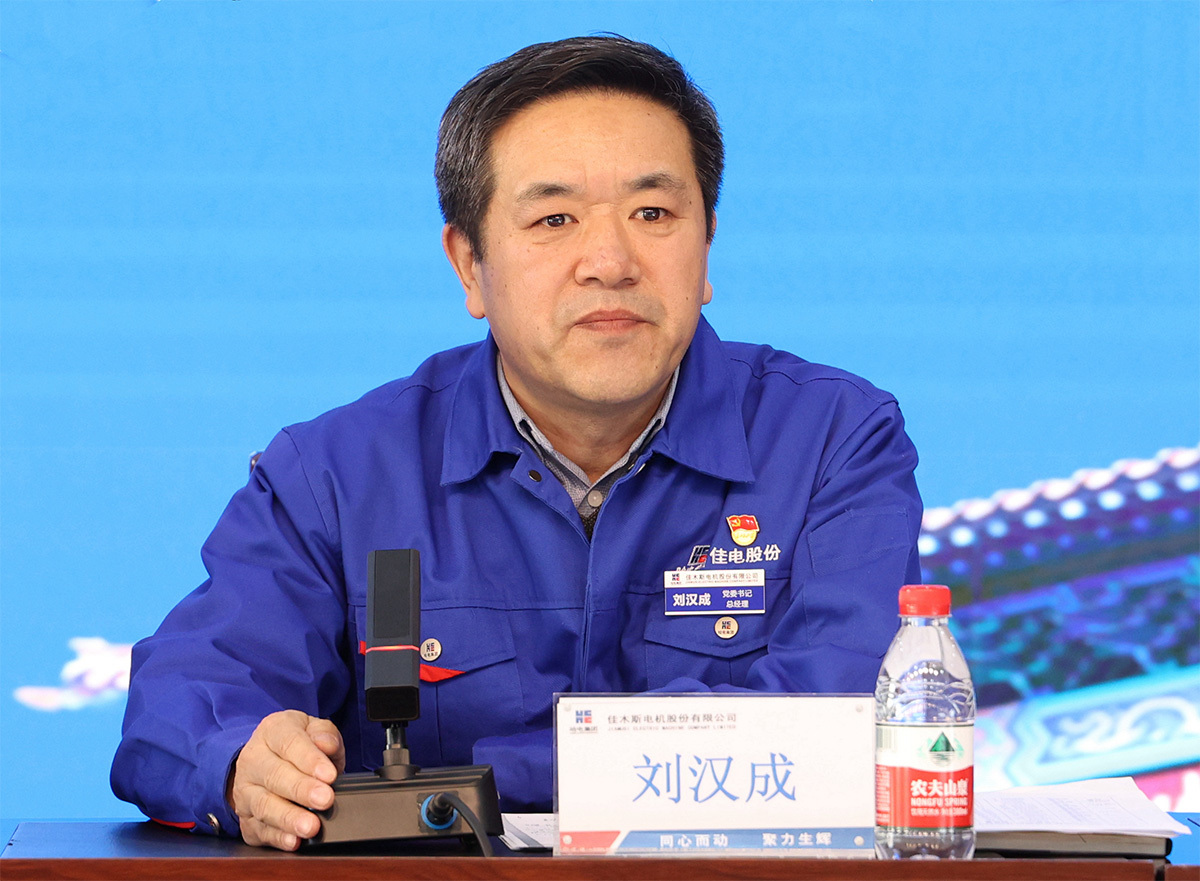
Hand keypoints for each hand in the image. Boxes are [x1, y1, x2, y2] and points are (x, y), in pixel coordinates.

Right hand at [227, 710, 345, 850]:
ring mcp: (245, 791)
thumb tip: (327, 744)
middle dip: (301, 790)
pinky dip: (277, 838)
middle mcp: (253, 760)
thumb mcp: (313, 729)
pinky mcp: (245, 817)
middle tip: (325, 800)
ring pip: (264, 806)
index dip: (309, 760)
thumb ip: (325, 734)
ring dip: (289, 818)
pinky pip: (258, 830)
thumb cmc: (296, 745)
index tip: (329, 775)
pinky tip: (293, 841)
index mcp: (272, 731)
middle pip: (275, 776)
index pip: (289, 743)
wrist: (266, 759)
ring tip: (311, 826)